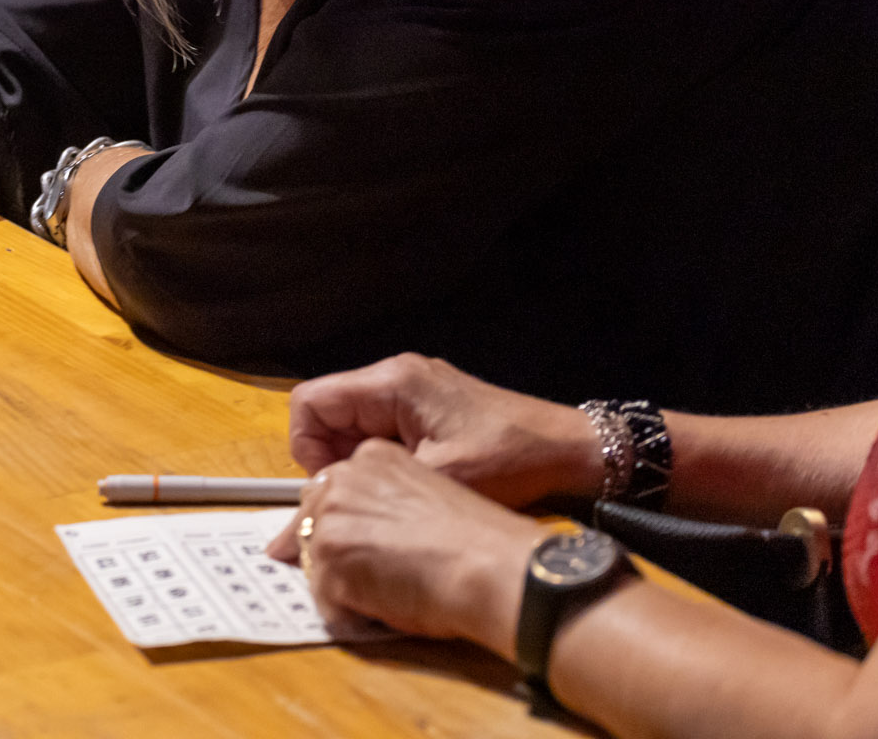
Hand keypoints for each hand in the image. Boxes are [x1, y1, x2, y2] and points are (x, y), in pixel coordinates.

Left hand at [265, 438, 537, 651]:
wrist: (489, 567)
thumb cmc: (477, 541)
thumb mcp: (426, 496)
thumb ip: (386, 503)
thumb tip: (365, 536)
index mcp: (372, 458)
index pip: (331, 490)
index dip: (343, 524)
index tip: (357, 545)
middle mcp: (342, 481)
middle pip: (311, 522)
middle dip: (332, 552)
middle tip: (368, 577)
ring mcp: (331, 520)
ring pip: (316, 563)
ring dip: (344, 585)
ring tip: (387, 595)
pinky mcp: (329, 561)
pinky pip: (326, 601)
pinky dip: (349, 614)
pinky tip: (383, 613)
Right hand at [287, 353, 602, 508]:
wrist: (572, 453)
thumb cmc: (512, 461)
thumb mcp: (437, 479)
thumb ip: (372, 486)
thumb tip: (324, 503)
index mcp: (393, 382)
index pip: (310, 402)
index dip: (306, 447)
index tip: (329, 484)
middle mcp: (398, 375)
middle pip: (329, 411)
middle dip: (332, 457)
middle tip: (361, 494)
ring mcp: (415, 388)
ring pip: (353, 421)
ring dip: (358, 459)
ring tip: (390, 490)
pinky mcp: (430, 405)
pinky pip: (381, 426)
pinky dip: (382, 455)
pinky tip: (409, 482)